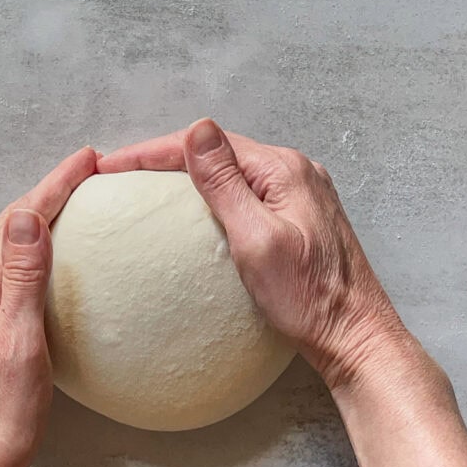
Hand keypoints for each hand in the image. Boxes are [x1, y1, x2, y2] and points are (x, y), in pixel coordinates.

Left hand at [0, 146, 96, 466]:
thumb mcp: (17, 348)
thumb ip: (21, 280)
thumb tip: (27, 216)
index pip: (18, 222)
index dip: (54, 186)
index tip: (88, 160)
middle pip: (8, 229)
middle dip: (48, 193)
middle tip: (88, 172)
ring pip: (6, 251)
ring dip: (39, 220)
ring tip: (74, 203)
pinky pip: (6, 277)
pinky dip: (32, 254)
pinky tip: (52, 262)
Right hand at [98, 120, 405, 387]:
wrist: (355, 336)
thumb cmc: (310, 298)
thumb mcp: (257, 240)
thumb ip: (226, 184)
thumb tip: (198, 130)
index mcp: (284, 170)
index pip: (206, 145)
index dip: (153, 151)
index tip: (111, 164)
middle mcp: (296, 173)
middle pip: (220, 152)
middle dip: (167, 158)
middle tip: (121, 174)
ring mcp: (302, 195)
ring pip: (234, 171)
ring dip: (190, 175)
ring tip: (149, 188)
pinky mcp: (302, 218)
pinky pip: (249, 192)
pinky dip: (215, 195)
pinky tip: (196, 213)